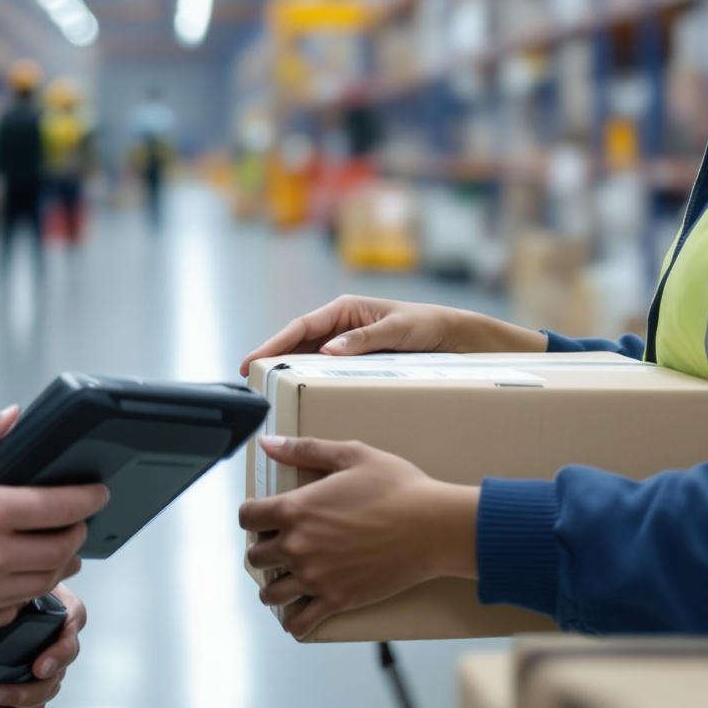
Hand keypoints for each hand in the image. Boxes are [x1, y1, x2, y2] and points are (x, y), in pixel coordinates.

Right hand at [0, 409, 109, 638]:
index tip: (99, 494)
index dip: (88, 500)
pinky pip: (16, 609)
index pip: (59, 507)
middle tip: (77, 521)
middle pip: (62, 549)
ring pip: (44, 582)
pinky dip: (26, 591)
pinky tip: (20, 575)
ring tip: (56, 548)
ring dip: (58, 563)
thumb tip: (14, 416)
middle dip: (78, 533)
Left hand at [0, 585, 87, 707]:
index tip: (40, 666)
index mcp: (62, 623)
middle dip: (21, 694)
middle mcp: (54, 654)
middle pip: (51, 685)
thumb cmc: (14, 589)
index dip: (58, 657)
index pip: (70, 641)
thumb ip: (26, 581)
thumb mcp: (23, 578)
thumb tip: (15, 585)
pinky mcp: (24, 697)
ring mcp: (41, 679)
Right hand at [239, 294, 544, 373]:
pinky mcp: (355, 359)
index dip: (273, 344)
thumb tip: (328, 349)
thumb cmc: (428, 326)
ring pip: (307, 358)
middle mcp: (341, 325)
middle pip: (297, 343)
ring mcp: (346, 343)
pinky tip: (300, 398)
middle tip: (252, 386)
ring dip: (288, 373)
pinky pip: (325, 370)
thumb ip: (364, 339)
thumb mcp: (399, 330)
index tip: (251, 362)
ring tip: (268, 395)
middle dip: (272, 360)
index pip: (301, 327)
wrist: (456, 338)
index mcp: (345, 309)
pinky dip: (309, 381)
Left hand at [239, 436, 479, 639]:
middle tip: (278, 546)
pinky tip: (298, 614)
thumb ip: (304, 449)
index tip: (262, 517)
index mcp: (296, 508)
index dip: (253, 515)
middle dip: (263, 550)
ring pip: (271, 593)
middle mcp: (298, 545)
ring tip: (285, 580)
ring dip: (273, 586)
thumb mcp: (350, 455)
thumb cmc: (398, 488)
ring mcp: (315, 576)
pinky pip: (300, 622)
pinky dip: (294, 622)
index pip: (248, 517)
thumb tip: (268, 444)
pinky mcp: (337, 600)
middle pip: (255, 557)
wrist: (433, 526)